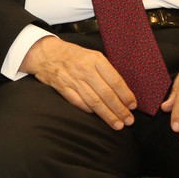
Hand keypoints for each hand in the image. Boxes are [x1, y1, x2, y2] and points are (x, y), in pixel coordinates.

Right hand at [22, 36, 137, 129]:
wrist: (45, 53)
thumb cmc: (72, 54)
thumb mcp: (91, 55)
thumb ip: (105, 70)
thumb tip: (122, 90)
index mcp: (95, 59)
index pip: (115, 80)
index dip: (126, 95)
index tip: (133, 105)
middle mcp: (85, 70)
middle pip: (106, 94)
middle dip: (120, 109)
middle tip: (129, 120)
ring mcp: (73, 80)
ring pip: (94, 101)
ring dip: (107, 115)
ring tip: (117, 124)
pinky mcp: (63, 88)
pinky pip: (79, 103)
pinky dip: (89, 110)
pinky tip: (97, 117)